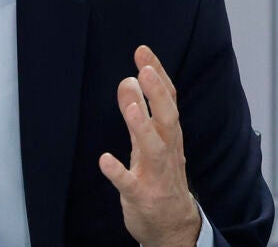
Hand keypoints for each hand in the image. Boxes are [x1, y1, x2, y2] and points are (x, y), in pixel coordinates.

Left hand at [99, 45, 200, 246]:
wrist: (173, 227)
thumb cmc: (161, 178)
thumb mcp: (148, 142)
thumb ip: (138, 111)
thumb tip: (128, 79)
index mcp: (169, 136)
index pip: (168, 100)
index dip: (158, 75)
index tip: (143, 51)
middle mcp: (167, 152)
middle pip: (168, 119)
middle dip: (158, 94)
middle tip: (145, 70)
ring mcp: (156, 175)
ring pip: (154, 149)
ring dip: (143, 127)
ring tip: (131, 106)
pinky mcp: (142, 197)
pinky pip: (130, 184)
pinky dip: (118, 172)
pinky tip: (104, 160)